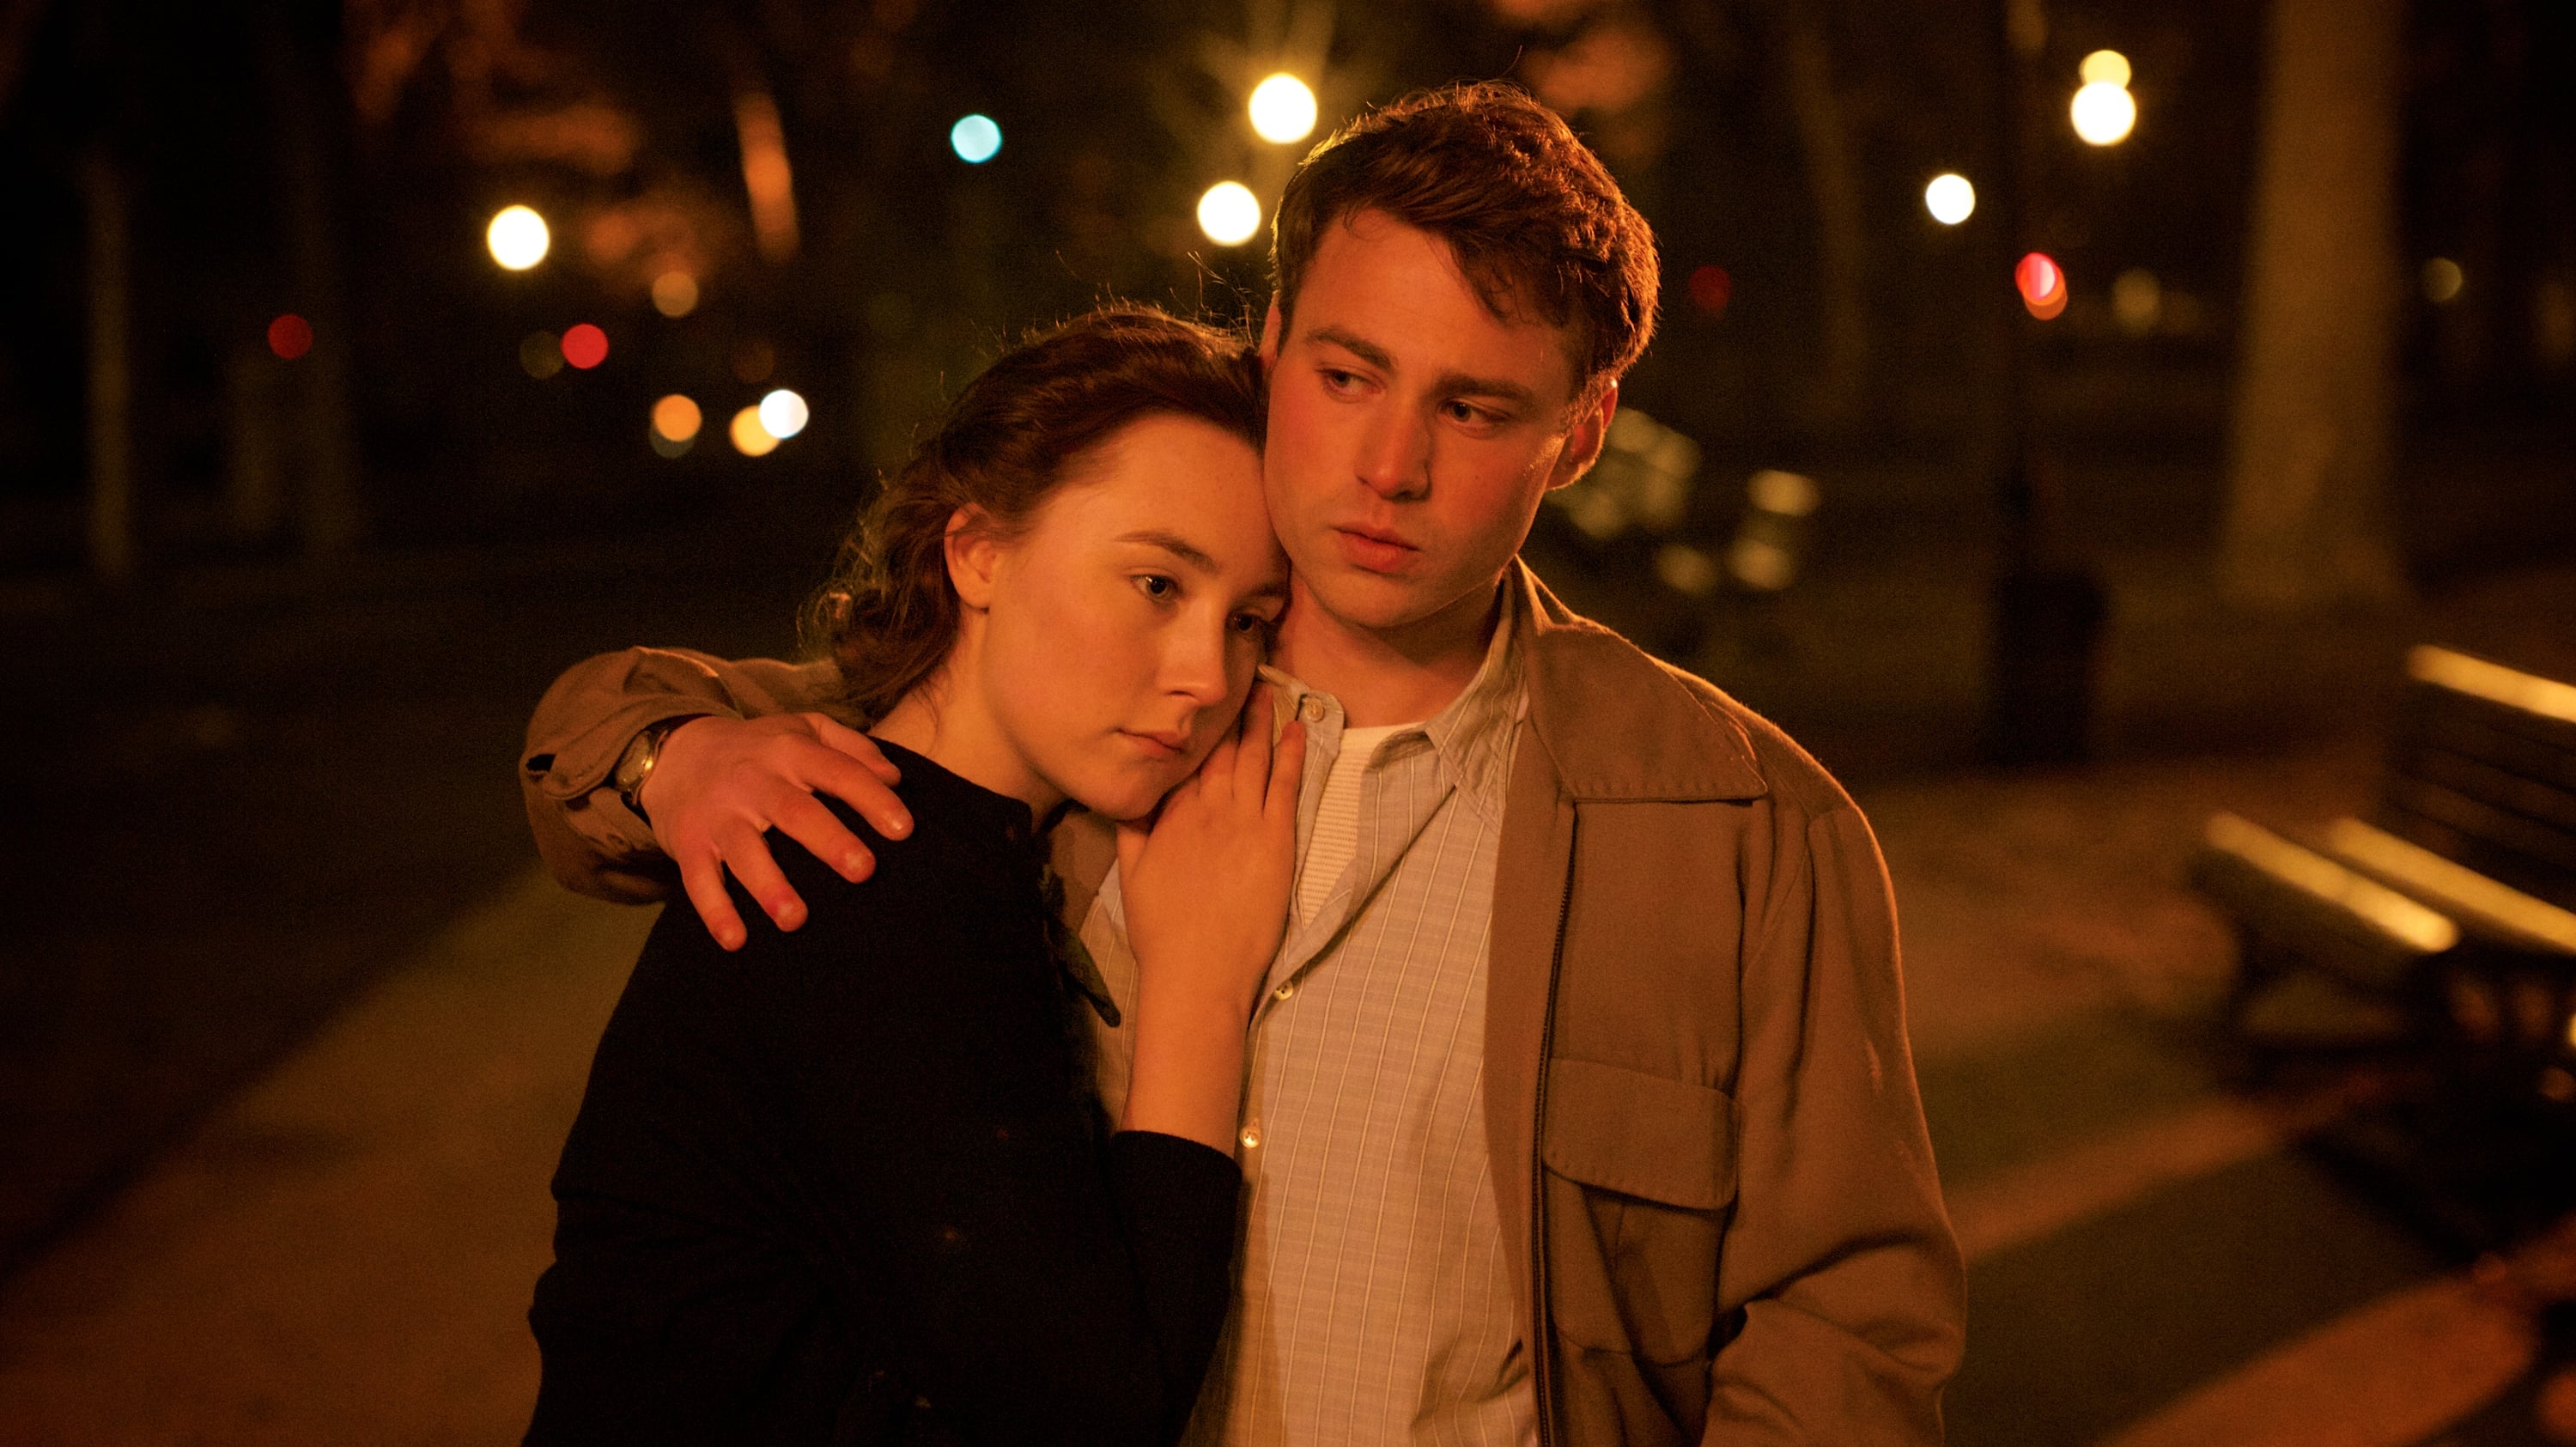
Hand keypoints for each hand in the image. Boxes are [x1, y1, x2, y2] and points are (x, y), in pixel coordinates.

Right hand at [640, 712, 912, 950]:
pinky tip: (735, 940)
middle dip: (829, 841)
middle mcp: (755, 781)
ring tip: (795, 919)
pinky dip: (715, 911)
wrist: (674, 753)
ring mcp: (720, 814)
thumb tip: (895, 777)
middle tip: (864, 870)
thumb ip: (853, 748)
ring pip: (745, 851)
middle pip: (795, 811)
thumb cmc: (759, 748)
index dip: (872, 797)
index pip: (838, 771)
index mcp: (790, 751)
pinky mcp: (689, 843)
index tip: (904, 829)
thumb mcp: (804, 729)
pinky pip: (700, 880)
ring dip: (769, 886)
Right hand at [1117, 686, 1306, 1014]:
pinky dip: (1292, 755)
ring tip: (1269, 688)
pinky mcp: (1275, 840)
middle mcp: (1207, 808)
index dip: (1196, 726)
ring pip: (1254, 758)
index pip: (1185, 757)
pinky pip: (1285, 785)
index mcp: (1171, 813)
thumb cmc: (1161, 930)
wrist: (1197, 970)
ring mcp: (1243, 821)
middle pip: (1221, 748)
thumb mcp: (1131, 873)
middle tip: (1242, 674)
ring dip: (1262, 721)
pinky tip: (1298, 729)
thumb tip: (1131, 791)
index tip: (1202, 699)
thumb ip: (1132, 828)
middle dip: (1230, 710)